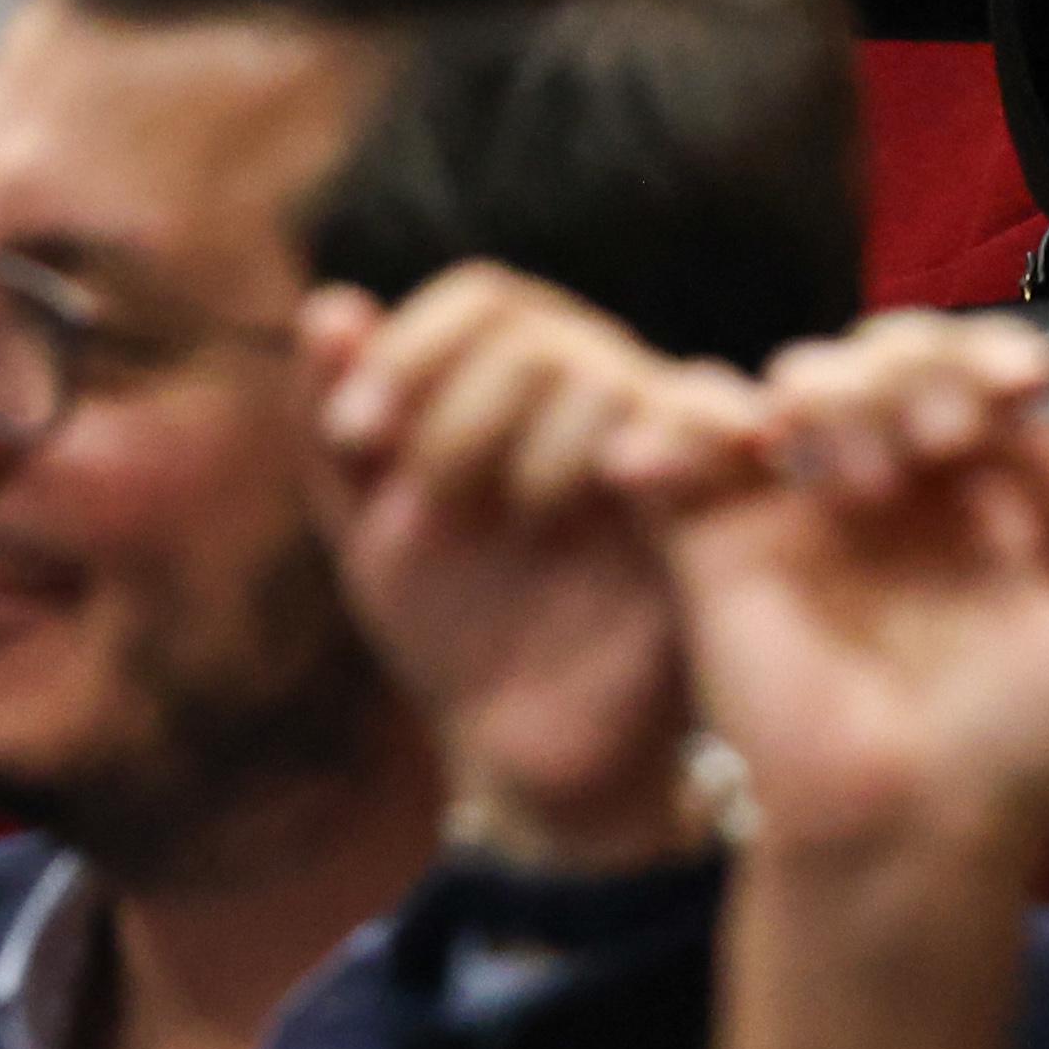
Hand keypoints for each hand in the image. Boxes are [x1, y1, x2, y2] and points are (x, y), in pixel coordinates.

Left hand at [307, 268, 714, 871]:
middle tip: (425, 504)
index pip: (485, 300)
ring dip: (537, 446)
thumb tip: (329, 303)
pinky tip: (599, 487)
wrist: (525, 748)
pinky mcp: (719, 513)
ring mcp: (664, 448)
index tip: (351, 438)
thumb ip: (334, 417)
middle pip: (537, 335)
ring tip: (517, 526)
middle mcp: (604, 388)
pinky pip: (712, 428)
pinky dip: (664, 438)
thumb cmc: (449, 619)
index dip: (410, 350)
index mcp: (524, 374)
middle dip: (457, 414)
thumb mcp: (367, 522)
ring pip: (607, 378)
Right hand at [630, 314, 1048, 878]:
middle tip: (944, 442)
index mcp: (984, 507)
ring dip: (842, 394)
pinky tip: (755, 442)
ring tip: (868, 483)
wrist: (918, 831)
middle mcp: (895, 498)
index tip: (1026, 385)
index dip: (997, 360)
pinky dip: (699, 414)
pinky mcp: (717, 542)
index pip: (978, 380)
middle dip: (922, 374)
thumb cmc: (1026, 751)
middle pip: (890, 357)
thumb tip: (1044, 425)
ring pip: (802, 377)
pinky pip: (687, 434)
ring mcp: (806, 515)